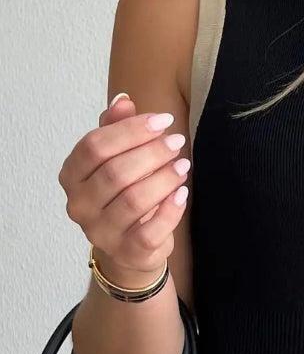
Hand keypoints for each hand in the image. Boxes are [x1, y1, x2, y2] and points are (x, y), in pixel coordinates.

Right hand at [58, 92, 190, 281]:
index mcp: (71, 176)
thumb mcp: (115, 160)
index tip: (163, 121)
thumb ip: (115, 130)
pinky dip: (169, 210)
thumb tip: (123, 100)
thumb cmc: (122, 196)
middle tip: (176, 142)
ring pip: (133, 200)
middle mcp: (79, 205)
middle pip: (115, 172)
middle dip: (151, 153)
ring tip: (183, 166)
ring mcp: (101, 232)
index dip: (131, 130)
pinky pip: (150, 231)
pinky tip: (182, 194)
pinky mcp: (127, 252)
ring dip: (163, 178)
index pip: (95, 146)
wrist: (129, 249)